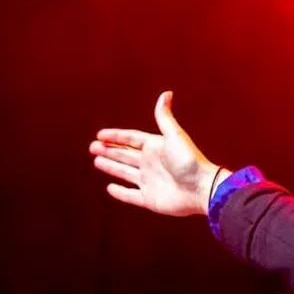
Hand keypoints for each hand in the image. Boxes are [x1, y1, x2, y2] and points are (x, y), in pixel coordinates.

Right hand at [90, 91, 225, 216]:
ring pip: (125, 173)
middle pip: (125, 155)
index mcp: (155, 147)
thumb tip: (167, 93)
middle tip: (92, 147)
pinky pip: (131, 195)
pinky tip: (110, 187)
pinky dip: (120, 192)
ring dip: (111, 167)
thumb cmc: (189, 161)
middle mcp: (151, 164)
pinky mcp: (150, 199)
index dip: (116, 136)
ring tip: (97, 160)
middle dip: (109, 150)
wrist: (201, 189)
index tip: (100, 134)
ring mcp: (150, 182)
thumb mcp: (174, 136)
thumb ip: (165, 117)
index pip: (131, 139)